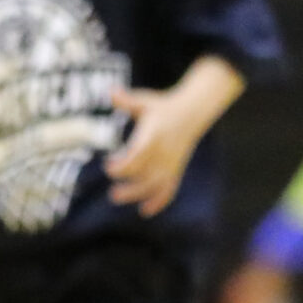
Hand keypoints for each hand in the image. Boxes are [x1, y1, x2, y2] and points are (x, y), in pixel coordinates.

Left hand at [105, 87, 207, 216]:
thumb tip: (110, 91)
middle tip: (112, 192)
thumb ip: (127, 100)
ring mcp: (172, 162)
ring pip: (156, 185)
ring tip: (116, 197)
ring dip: (138, 195)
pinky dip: (160, 201)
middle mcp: (165, 152)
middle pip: (146, 175)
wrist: (193, 111)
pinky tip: (145, 211)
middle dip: (129, 186)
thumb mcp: (146, 101)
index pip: (139, 155)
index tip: (109, 165)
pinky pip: (171, 188)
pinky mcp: (177, 169)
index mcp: (155, 135)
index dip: (124, 164)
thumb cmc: (164, 106)